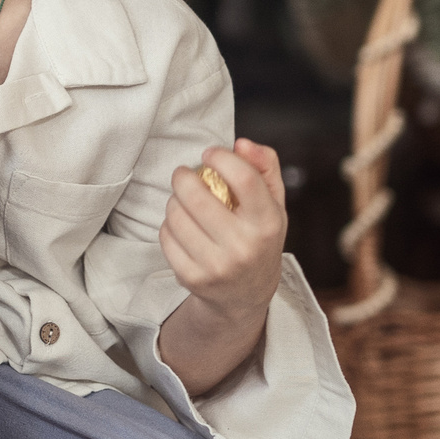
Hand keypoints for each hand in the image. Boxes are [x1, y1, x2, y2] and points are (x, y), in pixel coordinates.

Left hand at [160, 139, 287, 321]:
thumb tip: (241, 144)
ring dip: (174, 201)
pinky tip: (181, 226)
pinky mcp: (192, 277)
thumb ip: (265, 166)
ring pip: (176, 215)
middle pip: (198, 196)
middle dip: (184, 177)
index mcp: (268, 223)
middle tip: (184, 174)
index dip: (221, 158)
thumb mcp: (273, 204)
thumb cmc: (258, 238)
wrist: (246, 295)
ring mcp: (216, 265)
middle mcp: (244, 246)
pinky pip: (166, 236)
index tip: (210, 153)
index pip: (244, 178)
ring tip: (184, 201)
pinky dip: (169, 225)